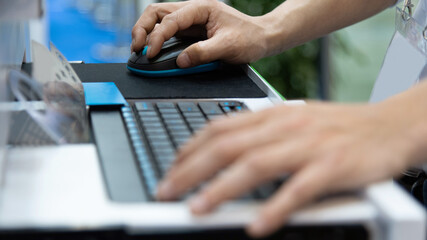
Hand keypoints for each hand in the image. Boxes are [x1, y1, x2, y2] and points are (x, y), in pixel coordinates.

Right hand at [131, 0, 273, 67]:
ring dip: (145, 32)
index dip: (157, 37)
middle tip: (136, 49)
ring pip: (158, 20)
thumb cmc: (249, 38)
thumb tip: (180, 61)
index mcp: (201, 8)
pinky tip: (151, 50)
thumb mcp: (227, 47)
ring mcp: (190, 21)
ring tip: (138, 49)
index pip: (171, 19)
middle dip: (142, 29)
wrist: (262, 39)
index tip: (151, 54)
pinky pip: (167, 31)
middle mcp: (193, 11)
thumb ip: (203, 53)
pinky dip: (155, 39)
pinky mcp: (190, 32)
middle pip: (156, 12)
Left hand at [156, 100, 424, 237]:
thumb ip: (260, 133)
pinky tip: (257, 226)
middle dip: (191, 170)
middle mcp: (285, 126)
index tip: (172, 167)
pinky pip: (299, 189)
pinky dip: (275, 207)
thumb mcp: (294, 121)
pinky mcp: (334, 166)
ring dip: (221, 188)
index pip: (220, 128)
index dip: (190, 148)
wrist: (388, 125)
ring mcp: (309, 145)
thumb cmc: (337, 127)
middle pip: (227, 146)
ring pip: (256, 165)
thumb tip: (225, 150)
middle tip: (167, 191)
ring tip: (198, 208)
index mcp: (273, 116)